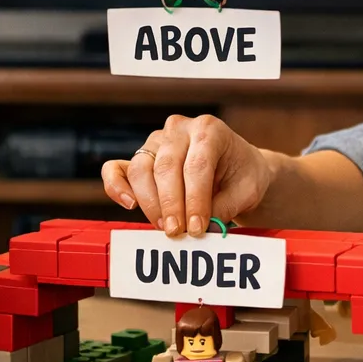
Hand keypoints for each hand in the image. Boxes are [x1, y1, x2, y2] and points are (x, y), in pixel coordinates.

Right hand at [102, 114, 271, 236]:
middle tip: (178, 233)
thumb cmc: (243, 176)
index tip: (197, 228)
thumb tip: (199, 228)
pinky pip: (116, 168)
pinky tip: (129, 204)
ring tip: (166, 227)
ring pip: (141, 170)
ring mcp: (156, 141)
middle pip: (166, 167)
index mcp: (209, 129)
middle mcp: (179, 129)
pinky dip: (116, 186)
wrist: (238, 168)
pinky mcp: (140, 157)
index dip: (195, 200)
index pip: (196, 166)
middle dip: (171, 205)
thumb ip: (223, 207)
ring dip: (150, 203)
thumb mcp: (246, 191)